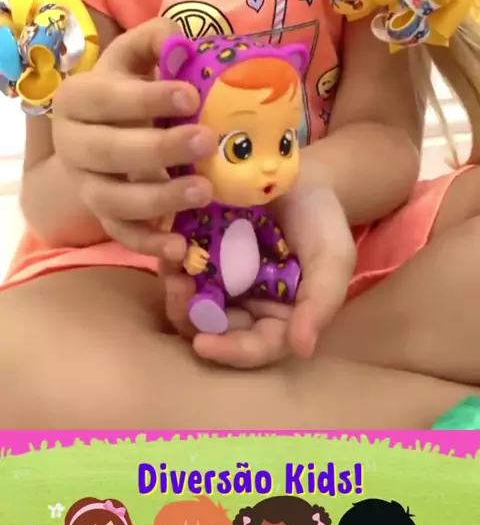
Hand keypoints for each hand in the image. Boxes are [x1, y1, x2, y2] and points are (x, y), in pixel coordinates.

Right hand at [52, 18, 216, 257]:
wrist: (102, 130)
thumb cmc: (129, 89)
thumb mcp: (135, 59)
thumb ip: (156, 41)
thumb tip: (181, 36)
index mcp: (78, 99)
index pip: (108, 99)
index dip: (147, 98)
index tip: (190, 94)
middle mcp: (73, 145)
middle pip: (110, 152)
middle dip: (159, 148)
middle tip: (206, 140)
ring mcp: (85, 185)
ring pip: (113, 199)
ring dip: (159, 198)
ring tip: (205, 191)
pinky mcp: (102, 217)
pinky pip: (121, 235)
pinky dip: (148, 244)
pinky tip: (180, 248)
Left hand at [163, 182, 355, 366]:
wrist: (299, 173)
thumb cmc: (321, 218)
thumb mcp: (332, 258)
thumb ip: (320, 302)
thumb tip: (302, 349)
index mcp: (280, 316)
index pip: (256, 346)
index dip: (231, 351)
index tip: (203, 345)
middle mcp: (246, 304)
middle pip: (215, 329)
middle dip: (193, 320)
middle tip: (180, 293)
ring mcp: (220, 279)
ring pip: (191, 303)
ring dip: (178, 296)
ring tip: (173, 273)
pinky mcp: (200, 252)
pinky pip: (179, 267)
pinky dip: (172, 263)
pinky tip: (170, 248)